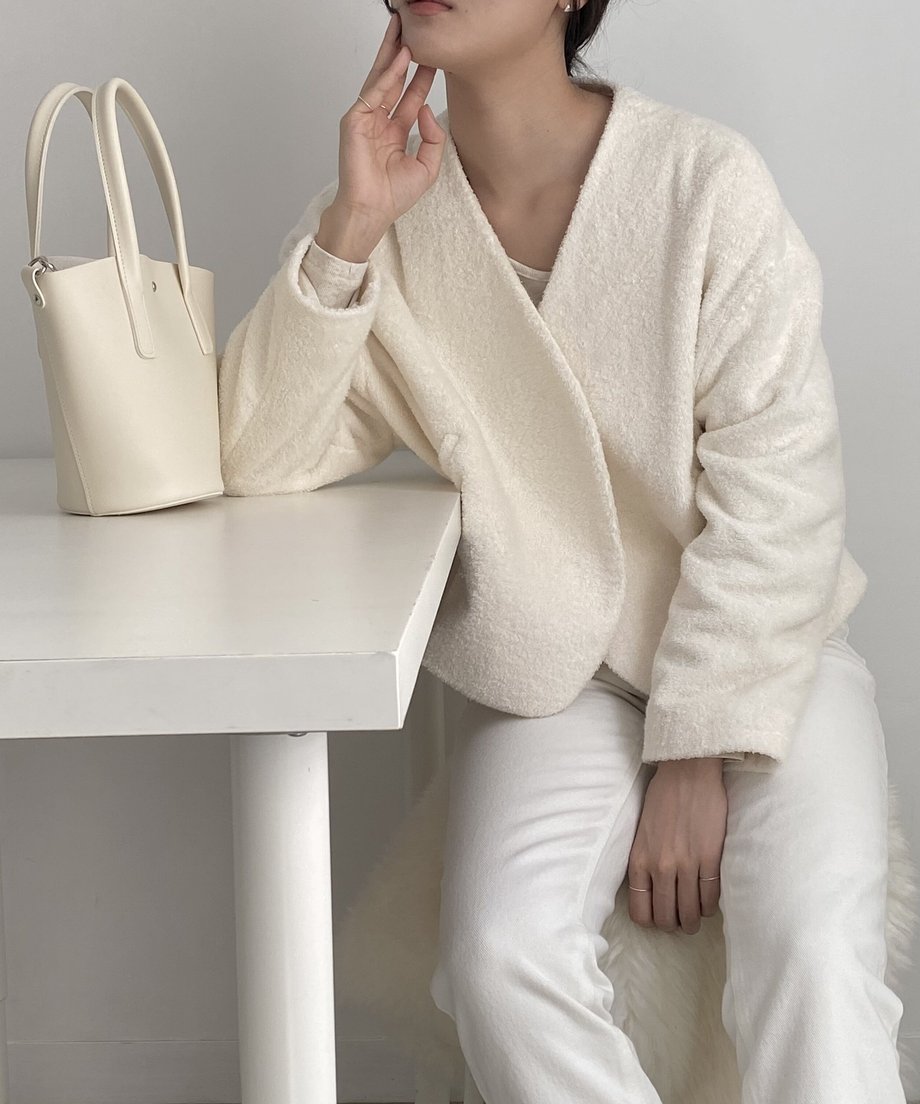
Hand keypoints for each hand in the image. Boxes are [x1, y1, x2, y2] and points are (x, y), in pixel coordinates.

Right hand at [333, 10, 445, 228]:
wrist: (372, 211)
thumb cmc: (393, 196)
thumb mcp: (427, 166)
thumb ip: (433, 138)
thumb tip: (427, 108)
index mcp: (395, 132)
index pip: (410, 96)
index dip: (422, 76)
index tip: (435, 58)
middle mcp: (380, 122)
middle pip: (393, 80)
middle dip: (402, 54)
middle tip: (413, 29)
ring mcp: (365, 120)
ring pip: (380, 79)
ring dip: (391, 53)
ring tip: (403, 29)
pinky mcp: (354, 121)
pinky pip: (373, 92)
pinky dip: (387, 74)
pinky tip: (400, 58)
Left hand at [626, 758, 726, 933]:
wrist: (687, 772)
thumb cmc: (663, 797)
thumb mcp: (642, 832)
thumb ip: (644, 860)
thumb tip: (651, 888)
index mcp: (639, 860)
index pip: (640, 911)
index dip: (652, 921)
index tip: (660, 917)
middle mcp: (660, 867)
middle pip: (667, 918)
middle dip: (675, 925)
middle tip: (682, 921)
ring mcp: (686, 864)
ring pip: (691, 913)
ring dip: (695, 920)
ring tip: (698, 916)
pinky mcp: (710, 858)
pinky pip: (711, 897)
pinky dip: (711, 905)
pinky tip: (710, 901)